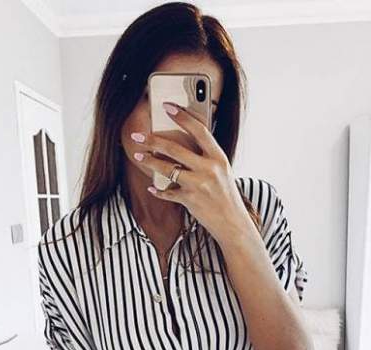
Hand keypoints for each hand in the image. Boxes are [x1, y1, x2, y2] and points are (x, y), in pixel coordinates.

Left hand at [130, 102, 251, 245]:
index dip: (182, 117)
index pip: (199, 130)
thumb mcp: (222, 171)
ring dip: (150, 162)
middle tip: (138, 136)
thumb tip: (182, 142)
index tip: (167, 106)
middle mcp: (209, 169)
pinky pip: (168, 192)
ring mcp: (199, 185)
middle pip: (175, 149)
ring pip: (167, 169)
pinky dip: (158, 191)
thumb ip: (206, 157)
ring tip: (139, 156)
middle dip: (153, 140)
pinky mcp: (190, 200)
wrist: (232, 222)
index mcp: (219, 157)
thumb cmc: (226, 194)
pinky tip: (151, 188)